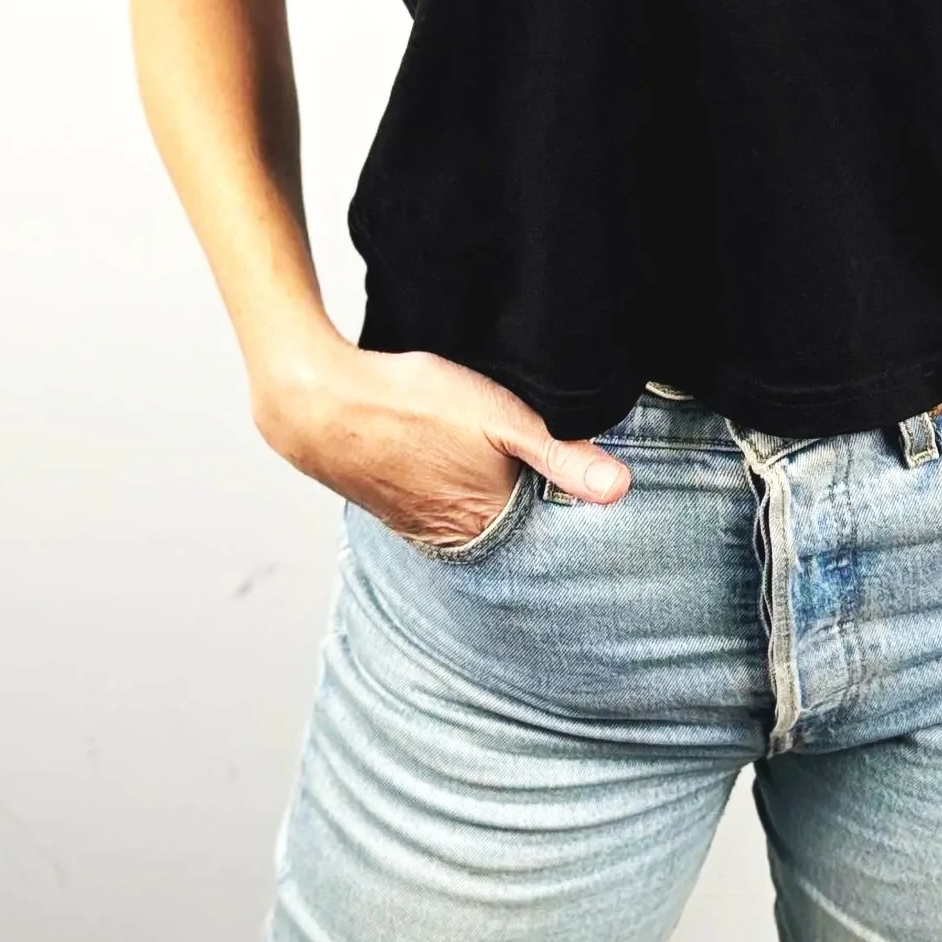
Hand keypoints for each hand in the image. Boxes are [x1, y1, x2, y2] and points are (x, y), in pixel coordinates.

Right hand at [253, 339, 629, 549]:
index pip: (548, 536)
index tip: (585, 502)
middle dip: (533, 514)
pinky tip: (452, 469)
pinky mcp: (394, 506)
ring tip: (500, 476)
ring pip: (474, 522)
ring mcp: (419, 525)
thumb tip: (620, 488)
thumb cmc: (412, 404)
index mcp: (489, 523)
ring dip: (490, 504)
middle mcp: (456, 537)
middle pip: (512, 533)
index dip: (568, 515)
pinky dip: (453, 495)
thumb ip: (562, 454)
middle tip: (544, 486)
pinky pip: (439, 510)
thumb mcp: (502, 418)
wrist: (321, 404)